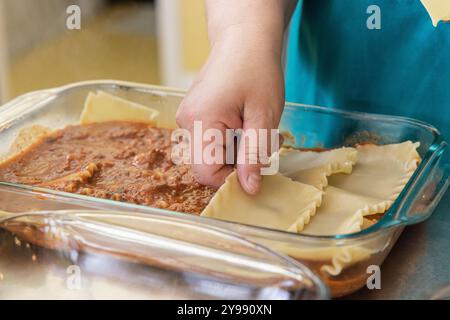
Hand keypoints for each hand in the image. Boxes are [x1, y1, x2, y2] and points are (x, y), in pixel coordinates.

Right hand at [176, 25, 284, 194]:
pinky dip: (231, 140)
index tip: (257, 168)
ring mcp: (188, 119)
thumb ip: (254, 154)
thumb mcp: (264, 115)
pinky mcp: (194, 116)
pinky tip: (246, 123)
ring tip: (257, 128)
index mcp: (200, 121)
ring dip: (238, 151)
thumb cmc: (256, 68)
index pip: (207, 174)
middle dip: (239, 163)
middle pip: (208, 166)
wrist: (243, 37)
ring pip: (211, 155)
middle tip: (264, 143)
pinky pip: (210, 142)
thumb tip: (249, 189)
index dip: (233, 179)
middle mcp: (186, 122)